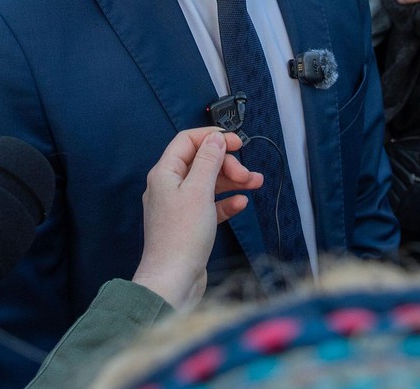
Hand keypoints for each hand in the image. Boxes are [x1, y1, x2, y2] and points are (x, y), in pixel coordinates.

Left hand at [131, 128, 261, 311]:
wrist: (172, 282)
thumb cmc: (181, 239)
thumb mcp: (199, 192)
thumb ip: (208, 162)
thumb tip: (215, 140)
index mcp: (165, 174)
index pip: (187, 141)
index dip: (212, 138)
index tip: (236, 143)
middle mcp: (169, 187)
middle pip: (201, 162)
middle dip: (227, 164)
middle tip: (246, 174)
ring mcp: (179, 207)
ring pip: (208, 184)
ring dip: (232, 181)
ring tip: (255, 183)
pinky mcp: (189, 225)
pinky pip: (210, 205)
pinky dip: (226, 202)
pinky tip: (241, 203)